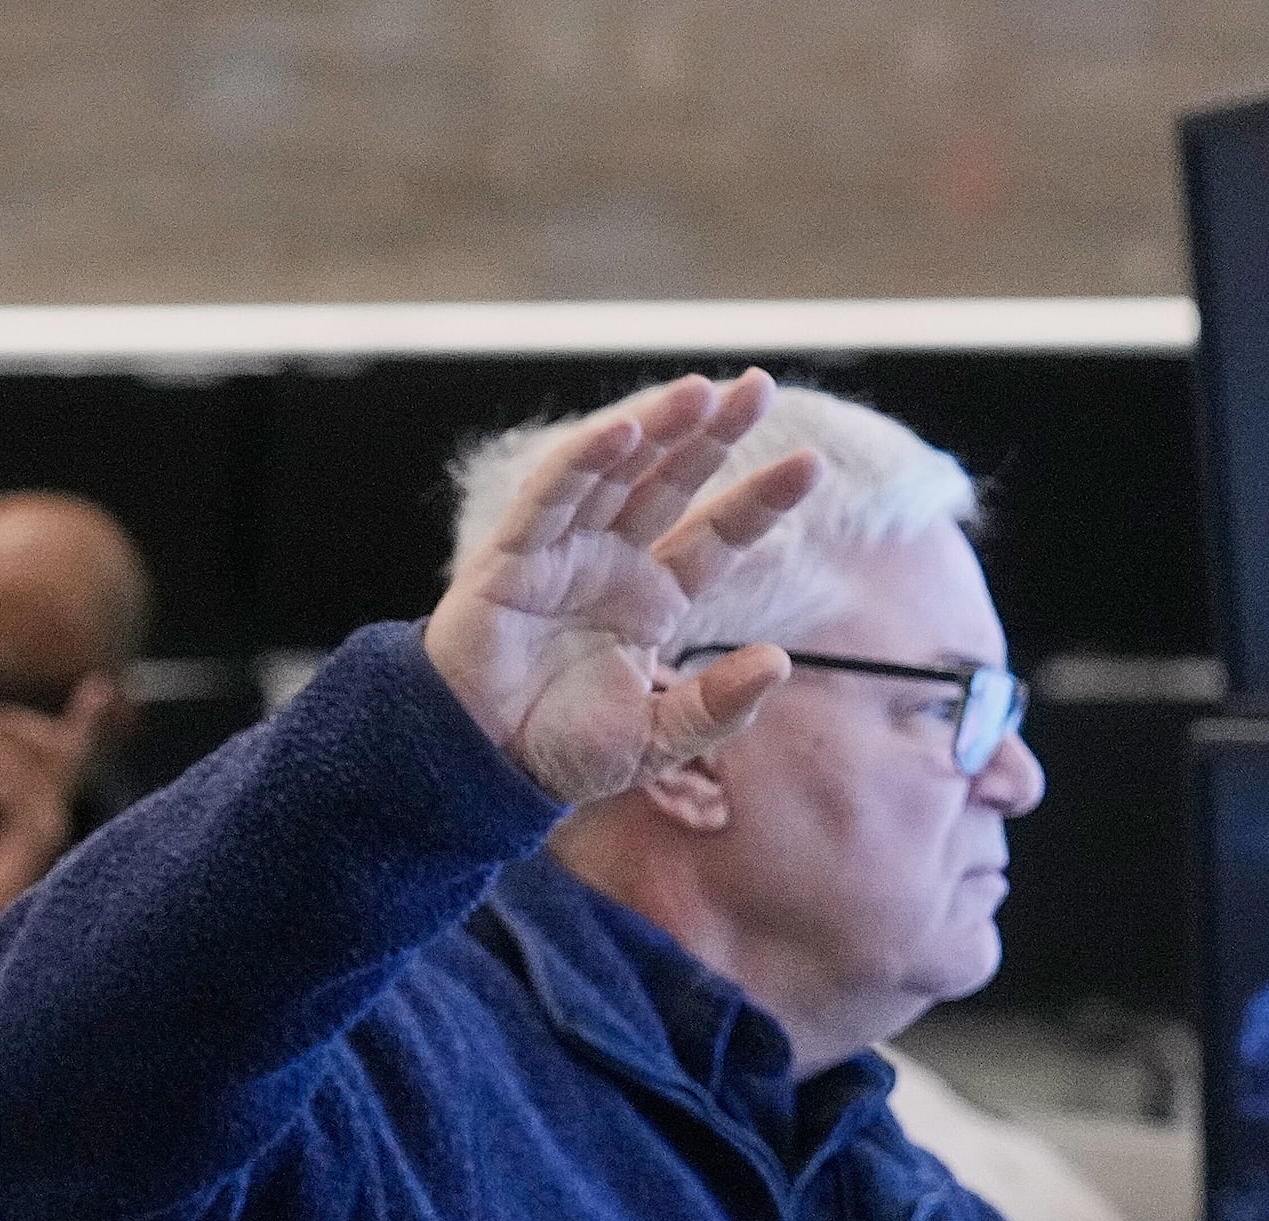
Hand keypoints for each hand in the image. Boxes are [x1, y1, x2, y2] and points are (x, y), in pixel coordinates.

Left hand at [0, 702, 82, 957]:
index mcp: (44, 823)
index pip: (73, 761)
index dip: (90, 724)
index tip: (102, 687)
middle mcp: (58, 823)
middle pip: (58, 752)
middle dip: (10, 728)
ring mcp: (52, 832)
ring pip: (32, 765)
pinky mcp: (37, 842)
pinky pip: (14, 790)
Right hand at [419, 369, 821, 806]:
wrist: (477, 767)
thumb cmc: (558, 751)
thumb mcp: (656, 741)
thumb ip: (716, 707)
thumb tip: (778, 661)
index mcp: (651, 601)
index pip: (716, 535)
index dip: (759, 500)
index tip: (809, 465)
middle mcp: (609, 566)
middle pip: (669, 483)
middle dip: (711, 434)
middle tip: (756, 387)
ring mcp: (560, 555)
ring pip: (614, 475)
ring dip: (653, 430)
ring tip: (699, 392)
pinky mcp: (510, 559)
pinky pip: (550, 499)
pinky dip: (583, 462)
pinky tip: (623, 431)